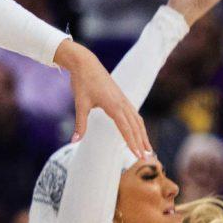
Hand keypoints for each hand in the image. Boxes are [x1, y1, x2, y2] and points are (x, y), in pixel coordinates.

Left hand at [56, 43, 151, 157]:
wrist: (86, 63)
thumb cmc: (82, 83)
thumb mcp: (80, 104)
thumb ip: (80, 124)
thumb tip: (74, 140)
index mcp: (114, 105)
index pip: (126, 128)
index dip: (132, 143)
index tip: (138, 155)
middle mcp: (122, 103)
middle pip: (136, 126)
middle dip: (142, 143)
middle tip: (147, 158)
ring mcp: (123, 100)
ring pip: (138, 120)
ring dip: (143, 135)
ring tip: (148, 149)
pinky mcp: (121, 97)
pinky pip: (134, 114)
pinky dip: (139, 125)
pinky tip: (139, 132)